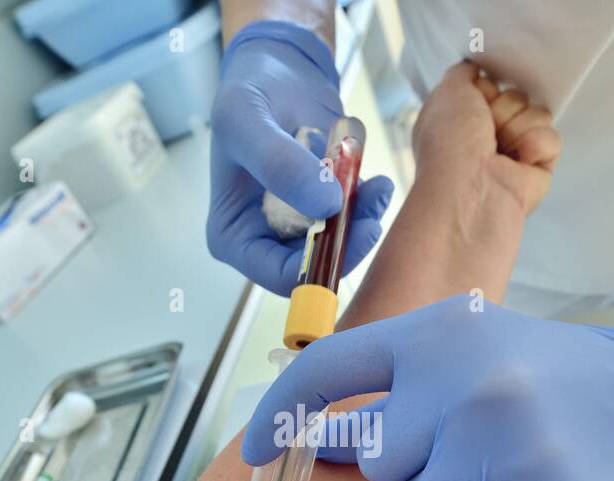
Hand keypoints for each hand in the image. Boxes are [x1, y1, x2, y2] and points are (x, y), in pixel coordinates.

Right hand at [207, 21, 393, 293]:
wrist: (280, 71)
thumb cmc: (250, 94)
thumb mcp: (247, 121)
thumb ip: (279, 163)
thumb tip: (325, 206)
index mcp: (234, 236)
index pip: (277, 275)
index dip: (314, 268)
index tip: (346, 234)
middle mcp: (266, 240)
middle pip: (314, 266)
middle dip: (347, 243)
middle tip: (372, 213)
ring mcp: (300, 227)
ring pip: (340, 245)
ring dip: (364, 220)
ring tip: (379, 188)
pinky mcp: (328, 210)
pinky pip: (355, 220)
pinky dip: (370, 204)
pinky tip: (378, 182)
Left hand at [241, 296, 613, 480]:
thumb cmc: (559, 376)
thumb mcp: (476, 345)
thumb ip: (399, 380)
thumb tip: (313, 436)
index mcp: (442, 334)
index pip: (327, 371)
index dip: (280, 416)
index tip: (249, 457)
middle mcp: (468, 386)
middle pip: (376, 462)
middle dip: (414, 464)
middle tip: (475, 445)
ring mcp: (510, 451)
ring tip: (514, 470)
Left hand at [412, 61, 560, 214]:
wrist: (470, 191)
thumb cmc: (451, 146)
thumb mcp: (448, 92)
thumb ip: (463, 73)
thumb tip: (475, 70)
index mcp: (461, 121)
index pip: (490, 85)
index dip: (485, 90)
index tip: (474, 104)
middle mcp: (485, 138)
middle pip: (516, 96)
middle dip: (504, 108)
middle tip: (487, 132)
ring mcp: (513, 154)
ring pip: (537, 113)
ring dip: (518, 126)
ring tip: (501, 151)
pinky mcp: (537, 170)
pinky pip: (551, 138)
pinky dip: (535, 147)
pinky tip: (518, 164)